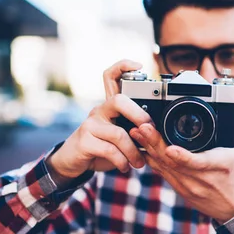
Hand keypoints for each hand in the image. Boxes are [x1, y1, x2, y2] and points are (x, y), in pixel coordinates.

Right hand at [47, 59, 152, 178]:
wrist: (73, 162)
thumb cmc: (101, 147)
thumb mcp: (120, 137)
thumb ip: (135, 131)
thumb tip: (159, 134)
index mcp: (110, 106)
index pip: (111, 77)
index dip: (123, 66)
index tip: (139, 66)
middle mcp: (99, 110)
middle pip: (119, 101)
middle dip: (139, 116)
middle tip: (149, 131)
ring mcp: (90, 124)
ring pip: (119, 133)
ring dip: (133, 152)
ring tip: (139, 163)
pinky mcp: (84, 141)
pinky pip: (110, 150)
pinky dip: (122, 161)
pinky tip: (125, 167)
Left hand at [130, 96, 233, 222]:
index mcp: (217, 166)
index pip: (197, 162)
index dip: (182, 156)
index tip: (169, 147)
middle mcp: (200, 179)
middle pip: (173, 162)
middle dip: (155, 143)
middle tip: (142, 127)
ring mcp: (187, 186)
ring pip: (164, 167)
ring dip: (149, 149)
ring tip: (136, 133)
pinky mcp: (179, 189)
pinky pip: (162, 173)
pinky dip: (152, 160)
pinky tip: (141, 147)